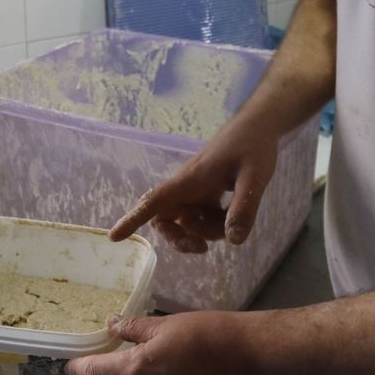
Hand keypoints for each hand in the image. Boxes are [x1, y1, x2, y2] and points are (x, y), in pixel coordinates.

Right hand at [108, 121, 277, 251]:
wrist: (259, 125)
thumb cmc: (254, 145)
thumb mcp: (255, 176)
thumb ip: (244, 207)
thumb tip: (233, 241)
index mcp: (190, 179)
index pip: (155, 201)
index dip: (133, 219)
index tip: (115, 237)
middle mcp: (188, 186)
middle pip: (165, 219)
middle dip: (179, 238)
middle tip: (202, 249)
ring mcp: (197, 190)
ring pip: (187, 222)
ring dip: (205, 232)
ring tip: (233, 221)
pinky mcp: (208, 192)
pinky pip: (202, 217)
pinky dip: (215, 223)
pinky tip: (233, 213)